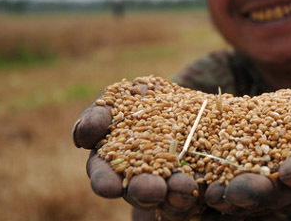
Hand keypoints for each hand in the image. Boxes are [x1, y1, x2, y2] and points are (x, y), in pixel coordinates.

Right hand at [73, 102, 203, 219]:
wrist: (188, 100)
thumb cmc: (145, 96)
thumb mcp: (125, 95)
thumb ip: (101, 113)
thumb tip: (83, 133)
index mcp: (113, 160)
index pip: (104, 174)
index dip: (105, 181)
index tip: (110, 187)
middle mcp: (139, 178)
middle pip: (137, 190)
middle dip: (143, 191)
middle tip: (152, 191)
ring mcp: (168, 183)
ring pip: (170, 195)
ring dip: (175, 194)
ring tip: (185, 188)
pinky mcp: (196, 182)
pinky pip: (198, 190)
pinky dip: (203, 188)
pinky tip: (206, 186)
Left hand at [203, 83, 290, 218]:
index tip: (290, 172)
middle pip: (282, 194)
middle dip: (258, 193)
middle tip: (236, 192)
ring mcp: (280, 195)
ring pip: (255, 201)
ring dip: (232, 200)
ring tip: (212, 196)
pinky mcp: (255, 192)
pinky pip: (236, 198)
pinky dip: (218, 198)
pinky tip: (197, 196)